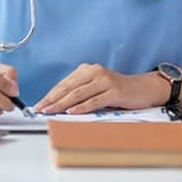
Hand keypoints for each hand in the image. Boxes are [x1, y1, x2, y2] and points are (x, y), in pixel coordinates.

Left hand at [34, 63, 162, 114]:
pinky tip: (71, 112)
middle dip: (52, 100)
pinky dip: (81, 107)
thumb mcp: (95, 87)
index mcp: (87, 70)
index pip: (64, 83)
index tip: (39, 104)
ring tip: (51, 111)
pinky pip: (94, 100)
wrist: (142, 88)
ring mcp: (105, 80)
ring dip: (62, 104)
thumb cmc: (116, 90)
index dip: (50, 94)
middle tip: (40, 109)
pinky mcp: (114, 91)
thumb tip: (57, 105)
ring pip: (78, 93)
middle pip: (68, 87)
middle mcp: (94, 72)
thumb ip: (80, 92)